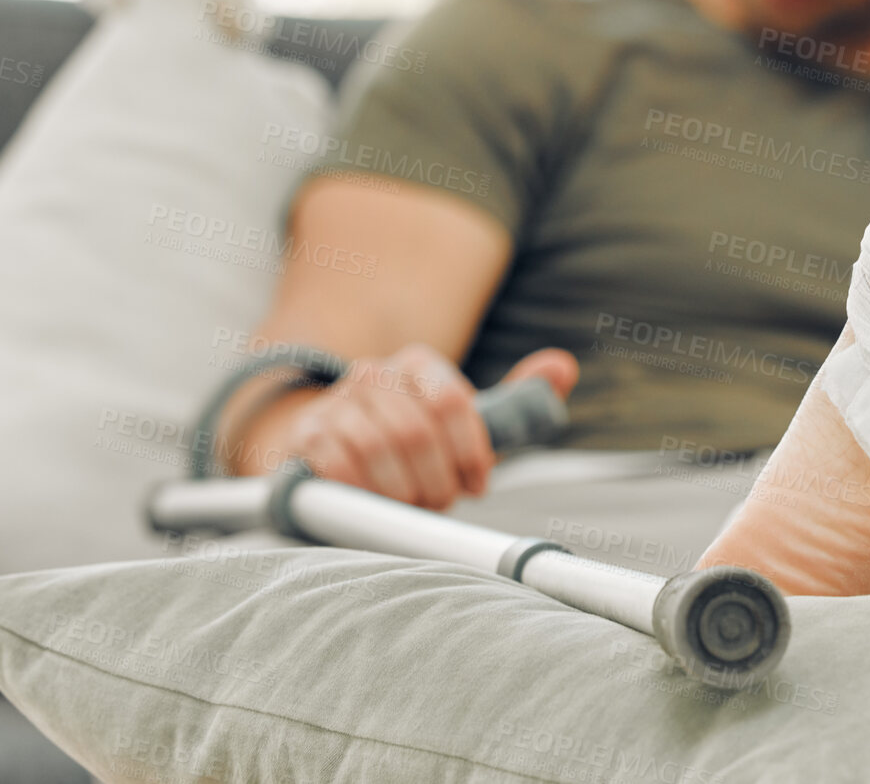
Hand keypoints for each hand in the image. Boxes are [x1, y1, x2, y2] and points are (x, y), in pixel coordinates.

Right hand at [284, 344, 577, 509]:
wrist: (336, 453)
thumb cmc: (414, 447)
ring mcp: (336, 402)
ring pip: (378, 448)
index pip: (452, 400)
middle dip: (435, 479)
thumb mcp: (464, 424)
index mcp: (418, 364)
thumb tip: (563, 366)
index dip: (470, 451)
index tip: (478, 485)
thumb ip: (514, 399)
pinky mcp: (306, 435)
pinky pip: (337, 464)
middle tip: (440, 502)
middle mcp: (374, 373)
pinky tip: (372, 504)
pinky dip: (361, 492)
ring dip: (401, 491)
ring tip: (409, 506)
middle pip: (417, 430)